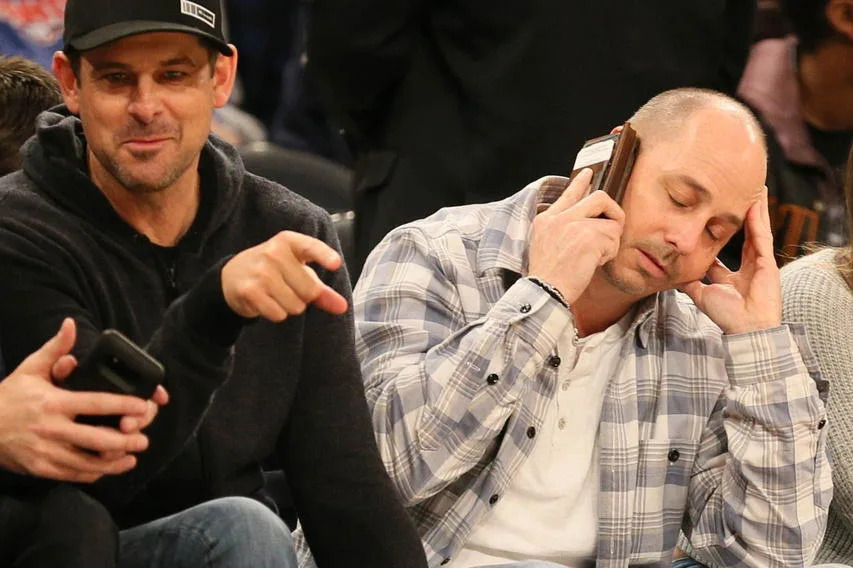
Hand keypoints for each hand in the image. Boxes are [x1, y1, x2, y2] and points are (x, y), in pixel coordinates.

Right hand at [0, 319, 154, 481]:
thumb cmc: (8, 397)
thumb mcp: (30, 369)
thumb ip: (55, 349)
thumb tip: (70, 325)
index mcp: (54, 402)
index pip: (96, 403)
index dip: (123, 405)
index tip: (143, 406)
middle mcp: (52, 428)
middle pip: (98, 438)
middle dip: (125, 441)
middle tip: (144, 439)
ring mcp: (46, 451)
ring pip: (88, 462)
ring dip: (114, 463)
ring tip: (132, 458)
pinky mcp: (40, 468)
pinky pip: (72, 474)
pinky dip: (92, 474)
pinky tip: (107, 469)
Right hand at [222, 230, 347, 320]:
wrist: (232, 275)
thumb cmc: (273, 271)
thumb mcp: (297, 271)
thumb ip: (321, 289)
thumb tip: (342, 306)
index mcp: (289, 242)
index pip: (311, 247)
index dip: (324, 256)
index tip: (335, 263)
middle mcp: (274, 252)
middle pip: (310, 291)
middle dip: (303, 297)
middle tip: (286, 287)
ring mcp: (261, 271)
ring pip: (295, 306)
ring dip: (288, 307)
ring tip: (274, 294)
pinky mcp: (250, 290)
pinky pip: (278, 314)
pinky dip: (275, 313)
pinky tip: (264, 301)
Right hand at [528, 169, 625, 303]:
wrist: (545, 291)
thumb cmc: (549, 276)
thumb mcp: (545, 245)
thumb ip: (562, 228)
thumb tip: (590, 218)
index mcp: (546, 219)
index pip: (568, 194)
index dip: (581, 183)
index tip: (589, 174)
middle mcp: (560, 218)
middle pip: (599, 198)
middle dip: (613, 212)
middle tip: (613, 225)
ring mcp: (574, 225)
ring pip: (610, 224)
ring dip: (609, 243)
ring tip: (594, 258)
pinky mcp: (589, 237)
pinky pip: (613, 239)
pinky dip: (609, 254)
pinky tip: (594, 264)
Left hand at [680, 187, 780, 333]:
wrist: (745, 328)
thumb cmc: (726, 316)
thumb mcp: (701, 295)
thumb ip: (689, 284)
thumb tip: (673, 275)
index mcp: (732, 274)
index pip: (725, 247)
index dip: (719, 232)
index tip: (712, 216)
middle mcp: (747, 266)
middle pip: (744, 233)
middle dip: (741, 214)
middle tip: (737, 194)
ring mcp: (759, 263)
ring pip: (756, 230)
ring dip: (754, 210)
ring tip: (754, 189)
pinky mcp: (767, 262)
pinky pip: (761, 236)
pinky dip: (758, 220)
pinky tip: (756, 203)